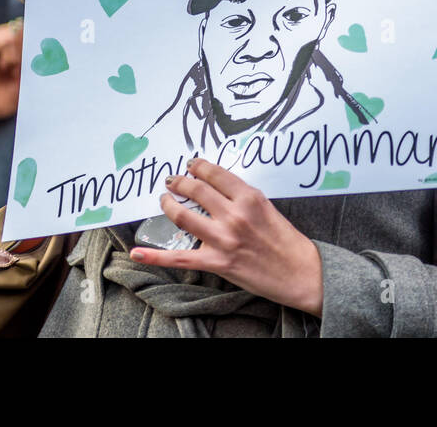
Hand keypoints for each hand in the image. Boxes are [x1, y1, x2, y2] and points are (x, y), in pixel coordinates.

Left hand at [129, 158, 324, 316]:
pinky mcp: (217, 262)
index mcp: (249, 197)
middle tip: (172, 180)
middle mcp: (234, 214)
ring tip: (164, 200)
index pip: (214, 173)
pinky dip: (155, 257)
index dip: (197, 166)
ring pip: (183, 215)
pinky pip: (179, 258)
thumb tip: (217, 187)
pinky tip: (137, 252)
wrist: (300, 272)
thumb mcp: (267, 207)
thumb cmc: (287, 240)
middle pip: (195, 189)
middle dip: (179, 181)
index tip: (190, 164)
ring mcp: (223, 238)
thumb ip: (242, 196)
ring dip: (168, 205)